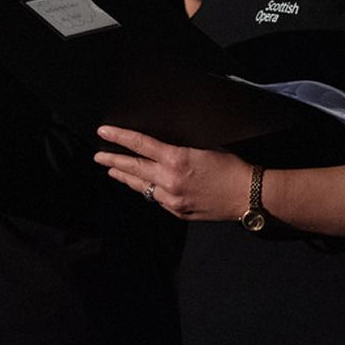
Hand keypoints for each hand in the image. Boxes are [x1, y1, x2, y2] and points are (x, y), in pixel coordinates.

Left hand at [95, 125, 250, 221]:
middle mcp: (170, 180)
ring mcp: (172, 199)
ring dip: (126, 177)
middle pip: (134, 168)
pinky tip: (141, 186)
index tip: (104, 132)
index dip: (120, 137)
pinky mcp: (178, 211)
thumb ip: (178, 150)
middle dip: (113, 160)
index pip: (140, 145)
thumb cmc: (231, 166)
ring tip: (113, 171)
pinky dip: (147, 190)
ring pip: (141, 186)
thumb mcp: (203, 148)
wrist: (247, 194)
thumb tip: (162, 150)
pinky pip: (156, 199)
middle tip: (98, 156)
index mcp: (176, 159)